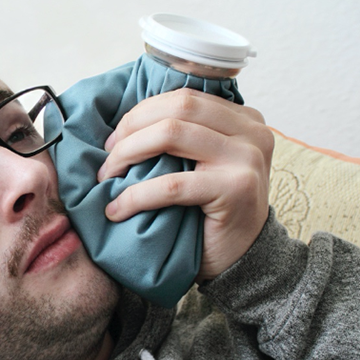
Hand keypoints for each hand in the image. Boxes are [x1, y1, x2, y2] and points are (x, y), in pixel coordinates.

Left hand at [96, 88, 272, 282]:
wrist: (244, 261)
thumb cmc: (214, 213)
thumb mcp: (206, 164)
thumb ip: (186, 137)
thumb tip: (126, 121)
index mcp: (244, 120)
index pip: (184, 99)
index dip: (142, 113)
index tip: (115, 139)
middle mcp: (252, 132)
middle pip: (178, 109)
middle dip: (132, 128)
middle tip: (108, 156)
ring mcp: (247, 158)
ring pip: (171, 135)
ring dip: (128, 154)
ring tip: (107, 177)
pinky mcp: (236, 189)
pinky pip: (171, 184)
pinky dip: (136, 195)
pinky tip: (117, 209)